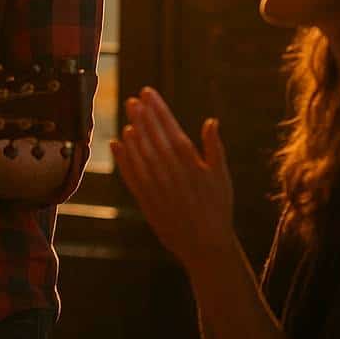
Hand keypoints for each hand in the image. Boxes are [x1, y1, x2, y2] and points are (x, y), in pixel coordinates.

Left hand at [111, 87, 235, 270]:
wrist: (205, 244)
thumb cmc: (218, 208)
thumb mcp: (222, 177)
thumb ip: (214, 148)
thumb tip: (211, 121)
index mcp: (191, 163)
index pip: (170, 129)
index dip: (159, 110)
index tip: (149, 93)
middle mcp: (170, 172)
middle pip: (152, 138)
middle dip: (142, 116)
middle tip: (134, 100)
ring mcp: (156, 186)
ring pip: (140, 153)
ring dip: (132, 133)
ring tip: (127, 115)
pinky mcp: (145, 199)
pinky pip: (131, 174)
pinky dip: (123, 158)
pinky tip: (117, 143)